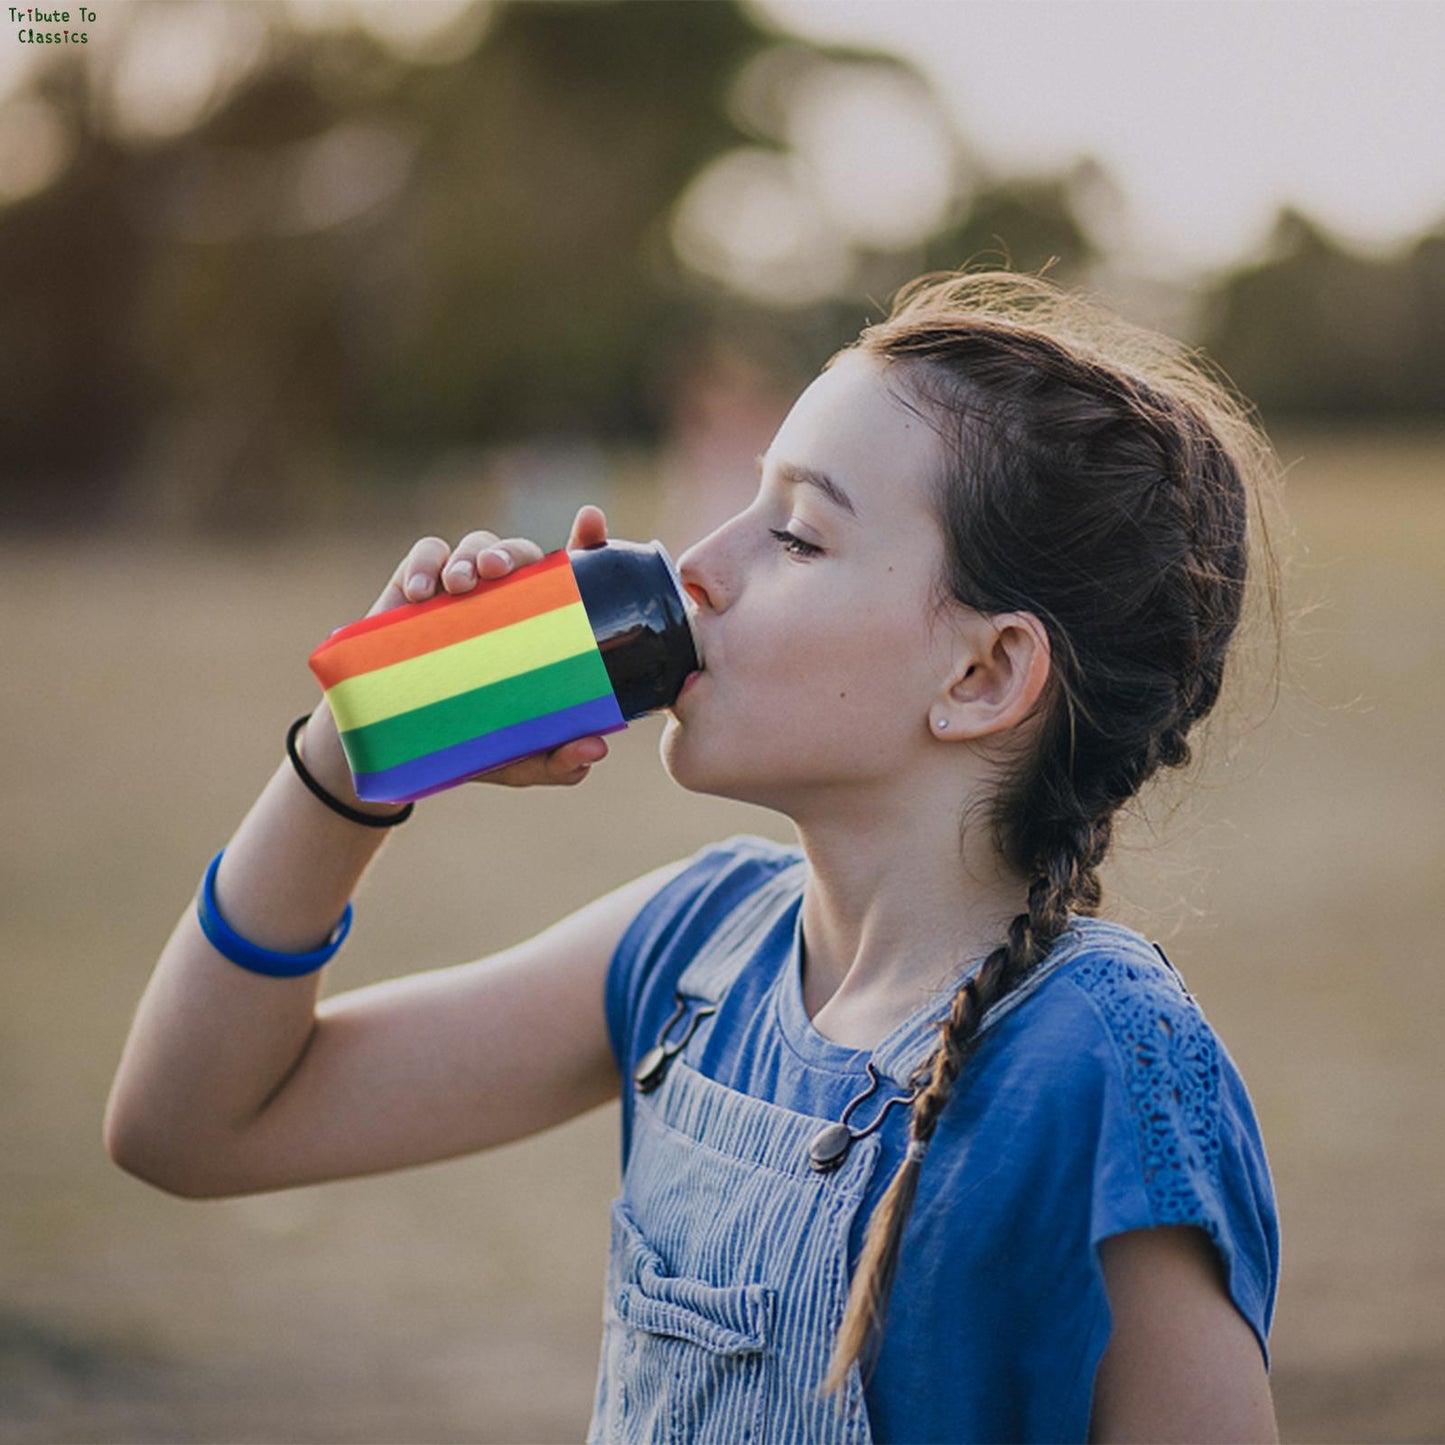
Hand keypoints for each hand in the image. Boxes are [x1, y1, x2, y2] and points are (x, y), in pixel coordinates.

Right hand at [363, 505, 612, 787]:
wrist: (394, 748)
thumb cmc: (470, 742)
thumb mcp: (517, 760)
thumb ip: (557, 761)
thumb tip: (596, 747)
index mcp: (539, 626)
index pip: (570, 575)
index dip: (585, 540)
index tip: (591, 520)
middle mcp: (504, 600)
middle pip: (520, 553)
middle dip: (514, 551)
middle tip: (501, 571)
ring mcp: (459, 591)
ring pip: (474, 546)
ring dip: (471, 554)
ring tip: (464, 583)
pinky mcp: (413, 590)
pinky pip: (424, 555)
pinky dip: (424, 564)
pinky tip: (419, 591)